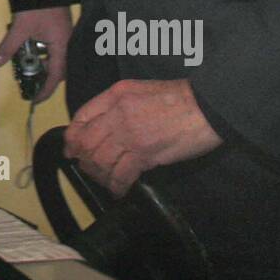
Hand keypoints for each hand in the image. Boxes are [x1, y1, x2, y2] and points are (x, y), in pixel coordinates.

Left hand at [0, 5, 73, 103]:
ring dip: (42, 63)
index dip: (45, 90)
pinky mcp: (60, 28)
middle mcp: (67, 43)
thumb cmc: (37, 4)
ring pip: (56, 57)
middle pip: (59, 69)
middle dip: (44, 78)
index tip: (34, 100)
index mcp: (62, 46)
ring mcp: (65, 35)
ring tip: (25, 64)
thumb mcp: (20, 28)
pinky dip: (42, 51)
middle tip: (29, 83)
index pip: (56, 76)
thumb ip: (8, 47)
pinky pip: (53, 47)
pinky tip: (29, 47)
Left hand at [63, 79, 221, 197]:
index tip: (72, 148)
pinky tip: (118, 191)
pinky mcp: (144, 155)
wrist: (206, 107)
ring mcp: (129, 135)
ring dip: (98, 175)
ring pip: (99, 161)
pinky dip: (116, 186)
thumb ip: (118, 104)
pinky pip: (120, 175)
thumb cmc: (177, 98)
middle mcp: (117, 114)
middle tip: (87, 168)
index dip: (73, 136)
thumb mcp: (139, 89)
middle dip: (83, 159)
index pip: (81, 117)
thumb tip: (103, 125)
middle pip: (86, 142)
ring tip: (104, 180)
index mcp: (115, 95)